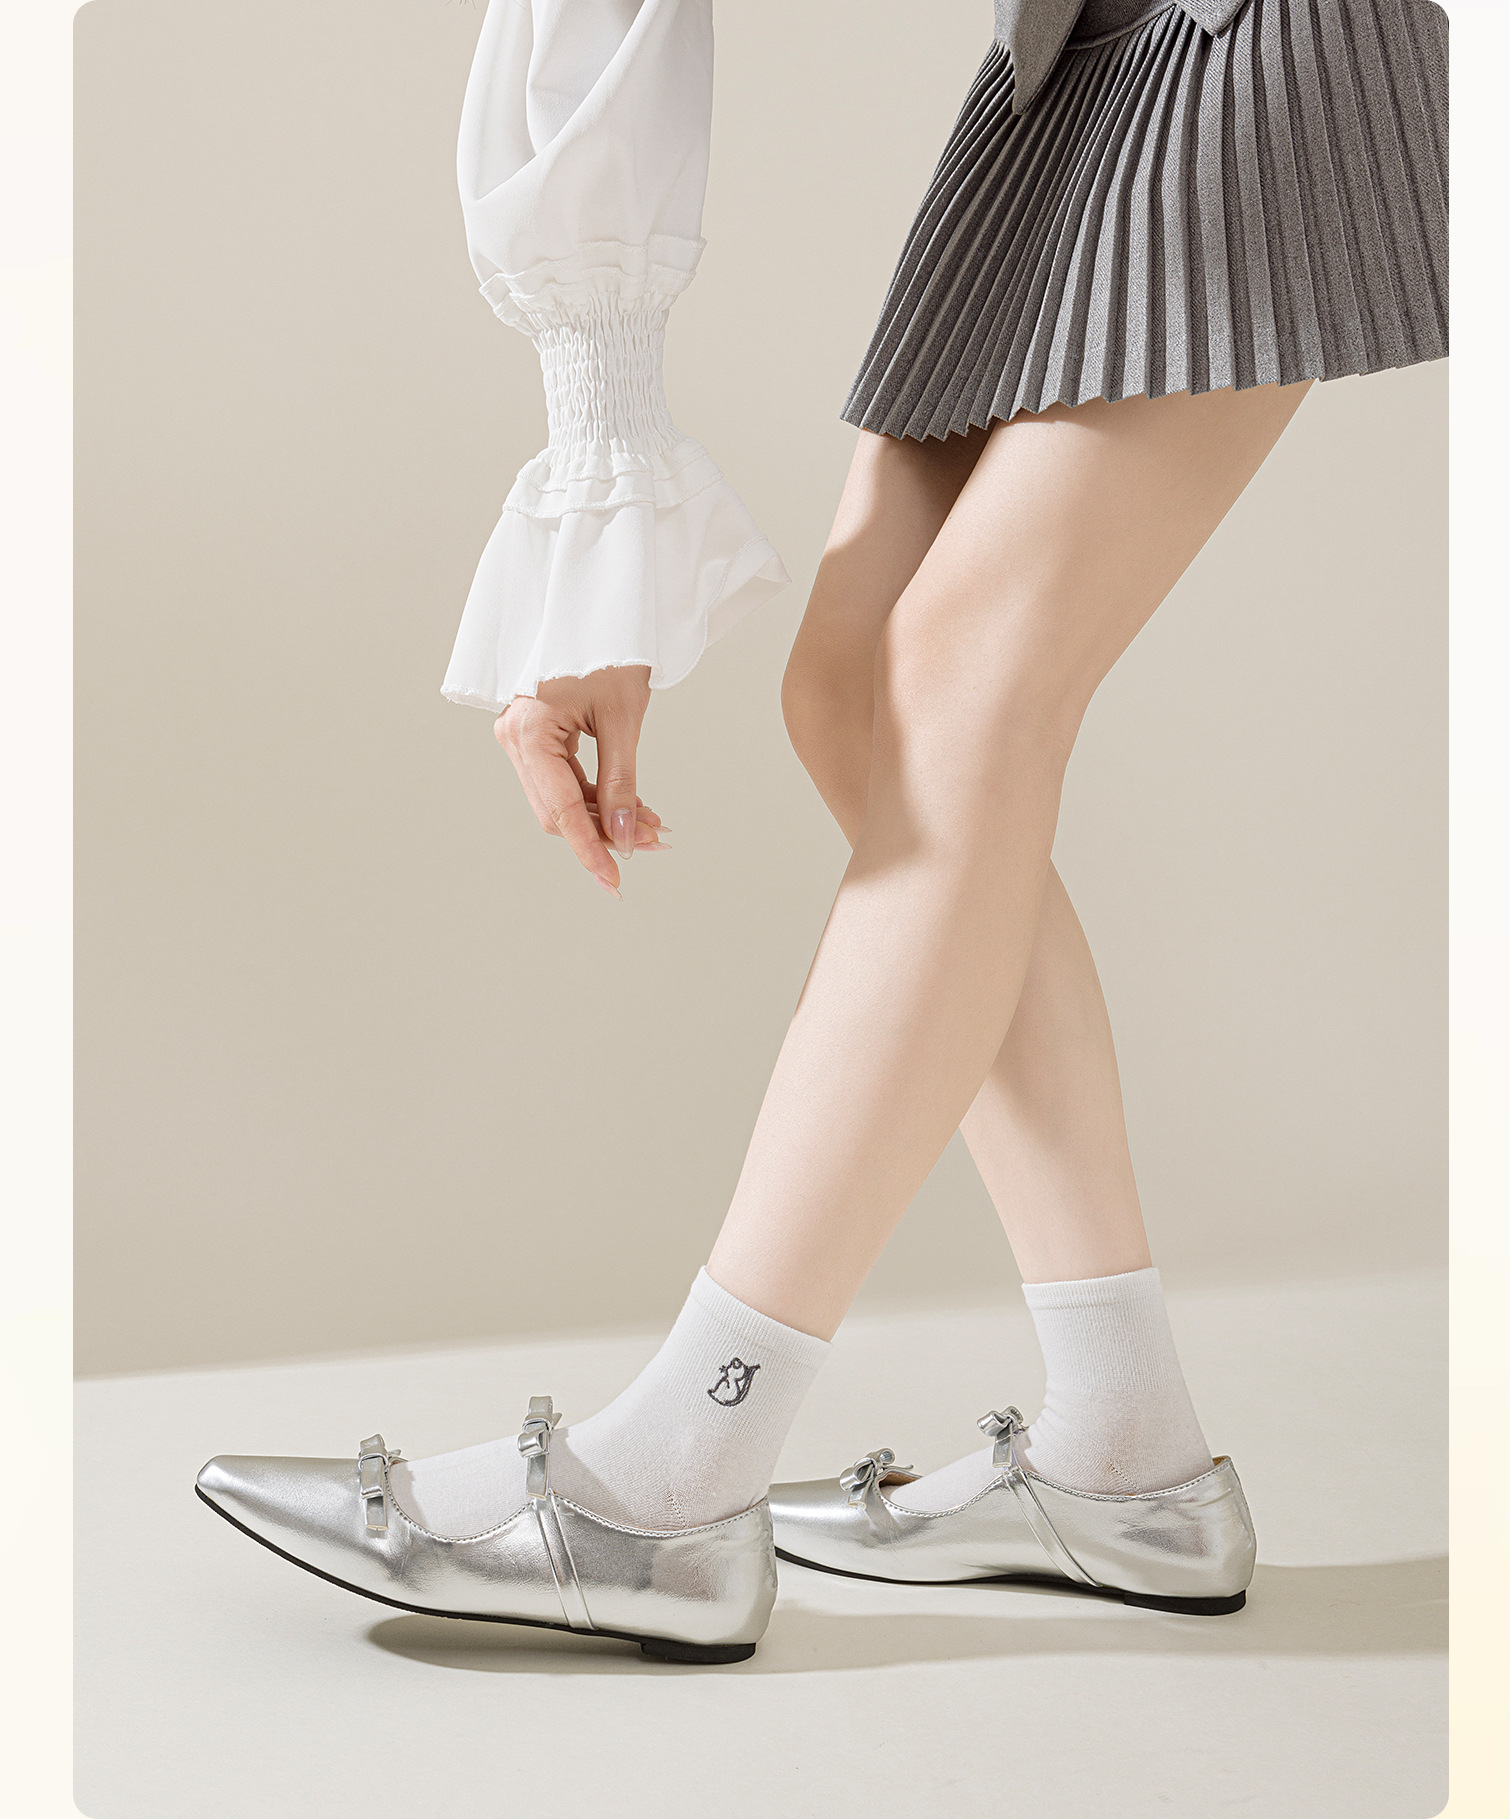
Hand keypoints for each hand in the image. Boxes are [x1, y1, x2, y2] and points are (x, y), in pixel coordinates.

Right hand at [494, 666, 669, 895]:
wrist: (600, 612)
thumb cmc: (609, 651)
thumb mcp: (623, 719)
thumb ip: (622, 782)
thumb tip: (626, 837)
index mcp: (529, 731)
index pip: (560, 809)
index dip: (589, 849)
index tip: (613, 880)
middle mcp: (514, 737)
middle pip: (557, 810)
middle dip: (606, 832)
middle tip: (656, 841)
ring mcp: (520, 737)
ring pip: (561, 800)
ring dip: (606, 817)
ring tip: (653, 824)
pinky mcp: (535, 737)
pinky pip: (563, 781)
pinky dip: (598, 797)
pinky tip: (633, 807)